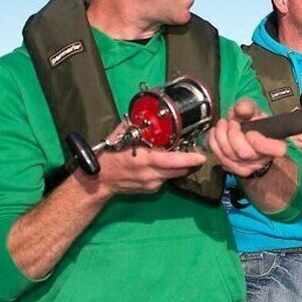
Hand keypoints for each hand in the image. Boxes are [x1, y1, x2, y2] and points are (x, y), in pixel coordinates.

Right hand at [91, 123, 205, 196]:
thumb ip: (136, 124)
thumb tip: (148, 111)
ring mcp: (152, 184)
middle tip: (199, 152)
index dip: (188, 159)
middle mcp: (150, 175)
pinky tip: (166, 163)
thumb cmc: (110, 156)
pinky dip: (170, 171)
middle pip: (179, 170)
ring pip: (175, 175)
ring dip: (182, 166)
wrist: (100, 180)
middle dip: (191, 161)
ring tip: (186, 155)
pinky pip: (166, 178)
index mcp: (144, 160)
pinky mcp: (152, 189)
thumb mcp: (121, 136)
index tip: (201, 155)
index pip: (172, 161)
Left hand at [206, 98, 287, 177]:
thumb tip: (242, 110)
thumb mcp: (251, 108)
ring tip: (223, 124)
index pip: (276, 150)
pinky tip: (217, 134)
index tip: (250, 132)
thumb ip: (247, 106)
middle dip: (233, 133)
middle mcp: (264, 158)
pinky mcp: (235, 169)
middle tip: (232, 122)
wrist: (242, 131)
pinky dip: (214, 143)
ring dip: (221, 136)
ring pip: (229, 156)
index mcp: (276, 143)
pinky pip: (220, 158)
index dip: (260, 142)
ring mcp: (249, 166)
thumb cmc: (250, 121)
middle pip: (244, 153)